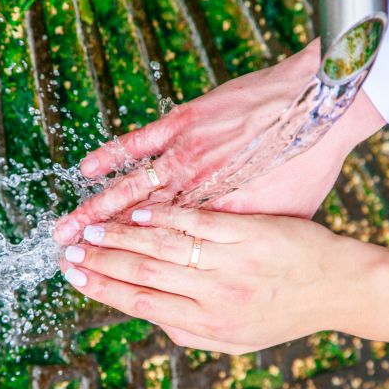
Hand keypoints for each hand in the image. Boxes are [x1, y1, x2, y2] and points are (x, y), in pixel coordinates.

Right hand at [53, 40, 385, 243]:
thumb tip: (220, 267)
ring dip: (95, 213)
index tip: (95, 281)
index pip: (162, 261)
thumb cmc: (310, 167)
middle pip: (138, 234)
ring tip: (66, 232)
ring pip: (133, 192)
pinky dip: (111, 157)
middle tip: (67, 262)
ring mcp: (190, 158)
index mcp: (221, 227)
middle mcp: (199, 196)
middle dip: (100, 251)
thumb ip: (247, 244)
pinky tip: (86, 171)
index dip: (123, 274)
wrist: (323, 107)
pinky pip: (140, 143)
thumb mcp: (286, 220)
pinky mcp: (186, 124)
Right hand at [59, 206, 361, 353]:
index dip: (103, 287)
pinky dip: (163, 213)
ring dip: (121, 235)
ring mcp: (231, 258)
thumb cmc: (285, 314)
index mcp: (208, 322)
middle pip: (144, 271)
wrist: (340, 285)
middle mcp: (215, 293)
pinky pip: (197, 220)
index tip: (75, 275)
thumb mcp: (238, 341)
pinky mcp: (248, 228)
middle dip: (101, 259)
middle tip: (69, 248)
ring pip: (163, 244)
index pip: (141, 301)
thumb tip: (149, 315)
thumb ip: (190, 330)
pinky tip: (138, 208)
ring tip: (90, 227)